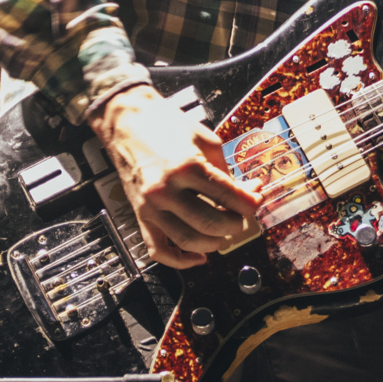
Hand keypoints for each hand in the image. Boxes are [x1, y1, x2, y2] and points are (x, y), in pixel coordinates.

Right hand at [90, 85, 260, 267]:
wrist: (126, 120)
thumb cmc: (166, 124)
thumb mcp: (205, 139)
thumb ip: (226, 170)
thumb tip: (248, 192)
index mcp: (188, 166)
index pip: (228, 197)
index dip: (250, 203)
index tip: (256, 201)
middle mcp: (167, 189)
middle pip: (212, 224)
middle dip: (236, 224)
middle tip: (242, 216)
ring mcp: (151, 206)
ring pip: (189, 241)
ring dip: (214, 243)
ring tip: (224, 232)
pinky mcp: (140, 215)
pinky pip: (159, 250)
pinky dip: (180, 260)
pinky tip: (198, 256)